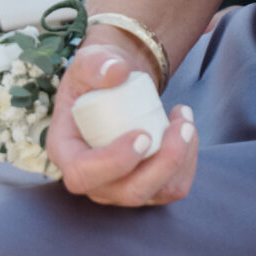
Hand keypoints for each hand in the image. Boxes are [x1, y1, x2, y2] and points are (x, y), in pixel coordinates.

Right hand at [44, 39, 197, 206]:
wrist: (116, 85)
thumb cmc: (96, 76)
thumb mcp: (89, 61)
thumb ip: (96, 63)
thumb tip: (116, 72)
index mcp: (67, 152)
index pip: (82, 175)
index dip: (113, 163)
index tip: (142, 135)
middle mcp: (93, 180)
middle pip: (128, 192)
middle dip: (163, 164)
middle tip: (180, 126)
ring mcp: (120, 188)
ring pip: (157, 194)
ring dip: (181, 159)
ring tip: (184, 119)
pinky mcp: (147, 186)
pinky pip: (173, 187)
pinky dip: (188, 161)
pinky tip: (187, 131)